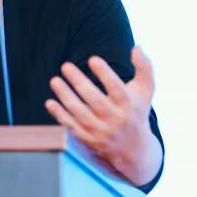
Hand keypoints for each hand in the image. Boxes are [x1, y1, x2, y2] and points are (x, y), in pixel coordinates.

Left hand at [44, 46, 159, 184]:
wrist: (134, 149)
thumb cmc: (137, 110)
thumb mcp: (146, 90)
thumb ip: (144, 67)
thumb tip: (137, 47)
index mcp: (129, 105)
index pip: (117, 88)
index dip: (105, 74)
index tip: (93, 59)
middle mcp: (115, 119)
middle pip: (95, 100)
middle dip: (79, 82)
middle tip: (66, 66)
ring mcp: (101, 131)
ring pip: (80, 113)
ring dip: (66, 96)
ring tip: (55, 80)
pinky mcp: (89, 140)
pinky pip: (72, 127)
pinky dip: (60, 116)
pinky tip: (50, 102)